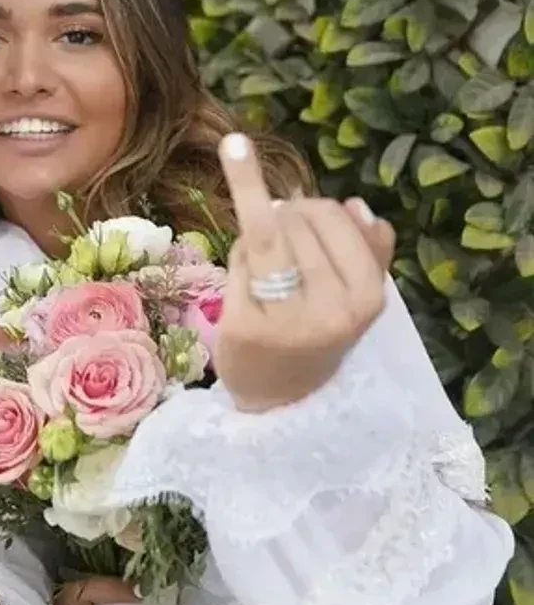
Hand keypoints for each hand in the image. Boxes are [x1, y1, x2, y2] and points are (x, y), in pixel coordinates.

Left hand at [212, 133, 396, 411]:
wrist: (280, 399)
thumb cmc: (316, 334)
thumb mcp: (355, 295)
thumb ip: (366, 248)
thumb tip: (356, 205)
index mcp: (367, 295)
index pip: (331, 214)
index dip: (307, 207)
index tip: (297, 217)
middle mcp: (332, 309)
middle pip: (293, 220)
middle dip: (279, 218)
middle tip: (280, 250)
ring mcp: (287, 321)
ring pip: (262, 235)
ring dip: (255, 238)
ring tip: (265, 268)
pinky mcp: (244, 328)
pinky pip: (237, 263)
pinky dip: (238, 263)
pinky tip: (247, 287)